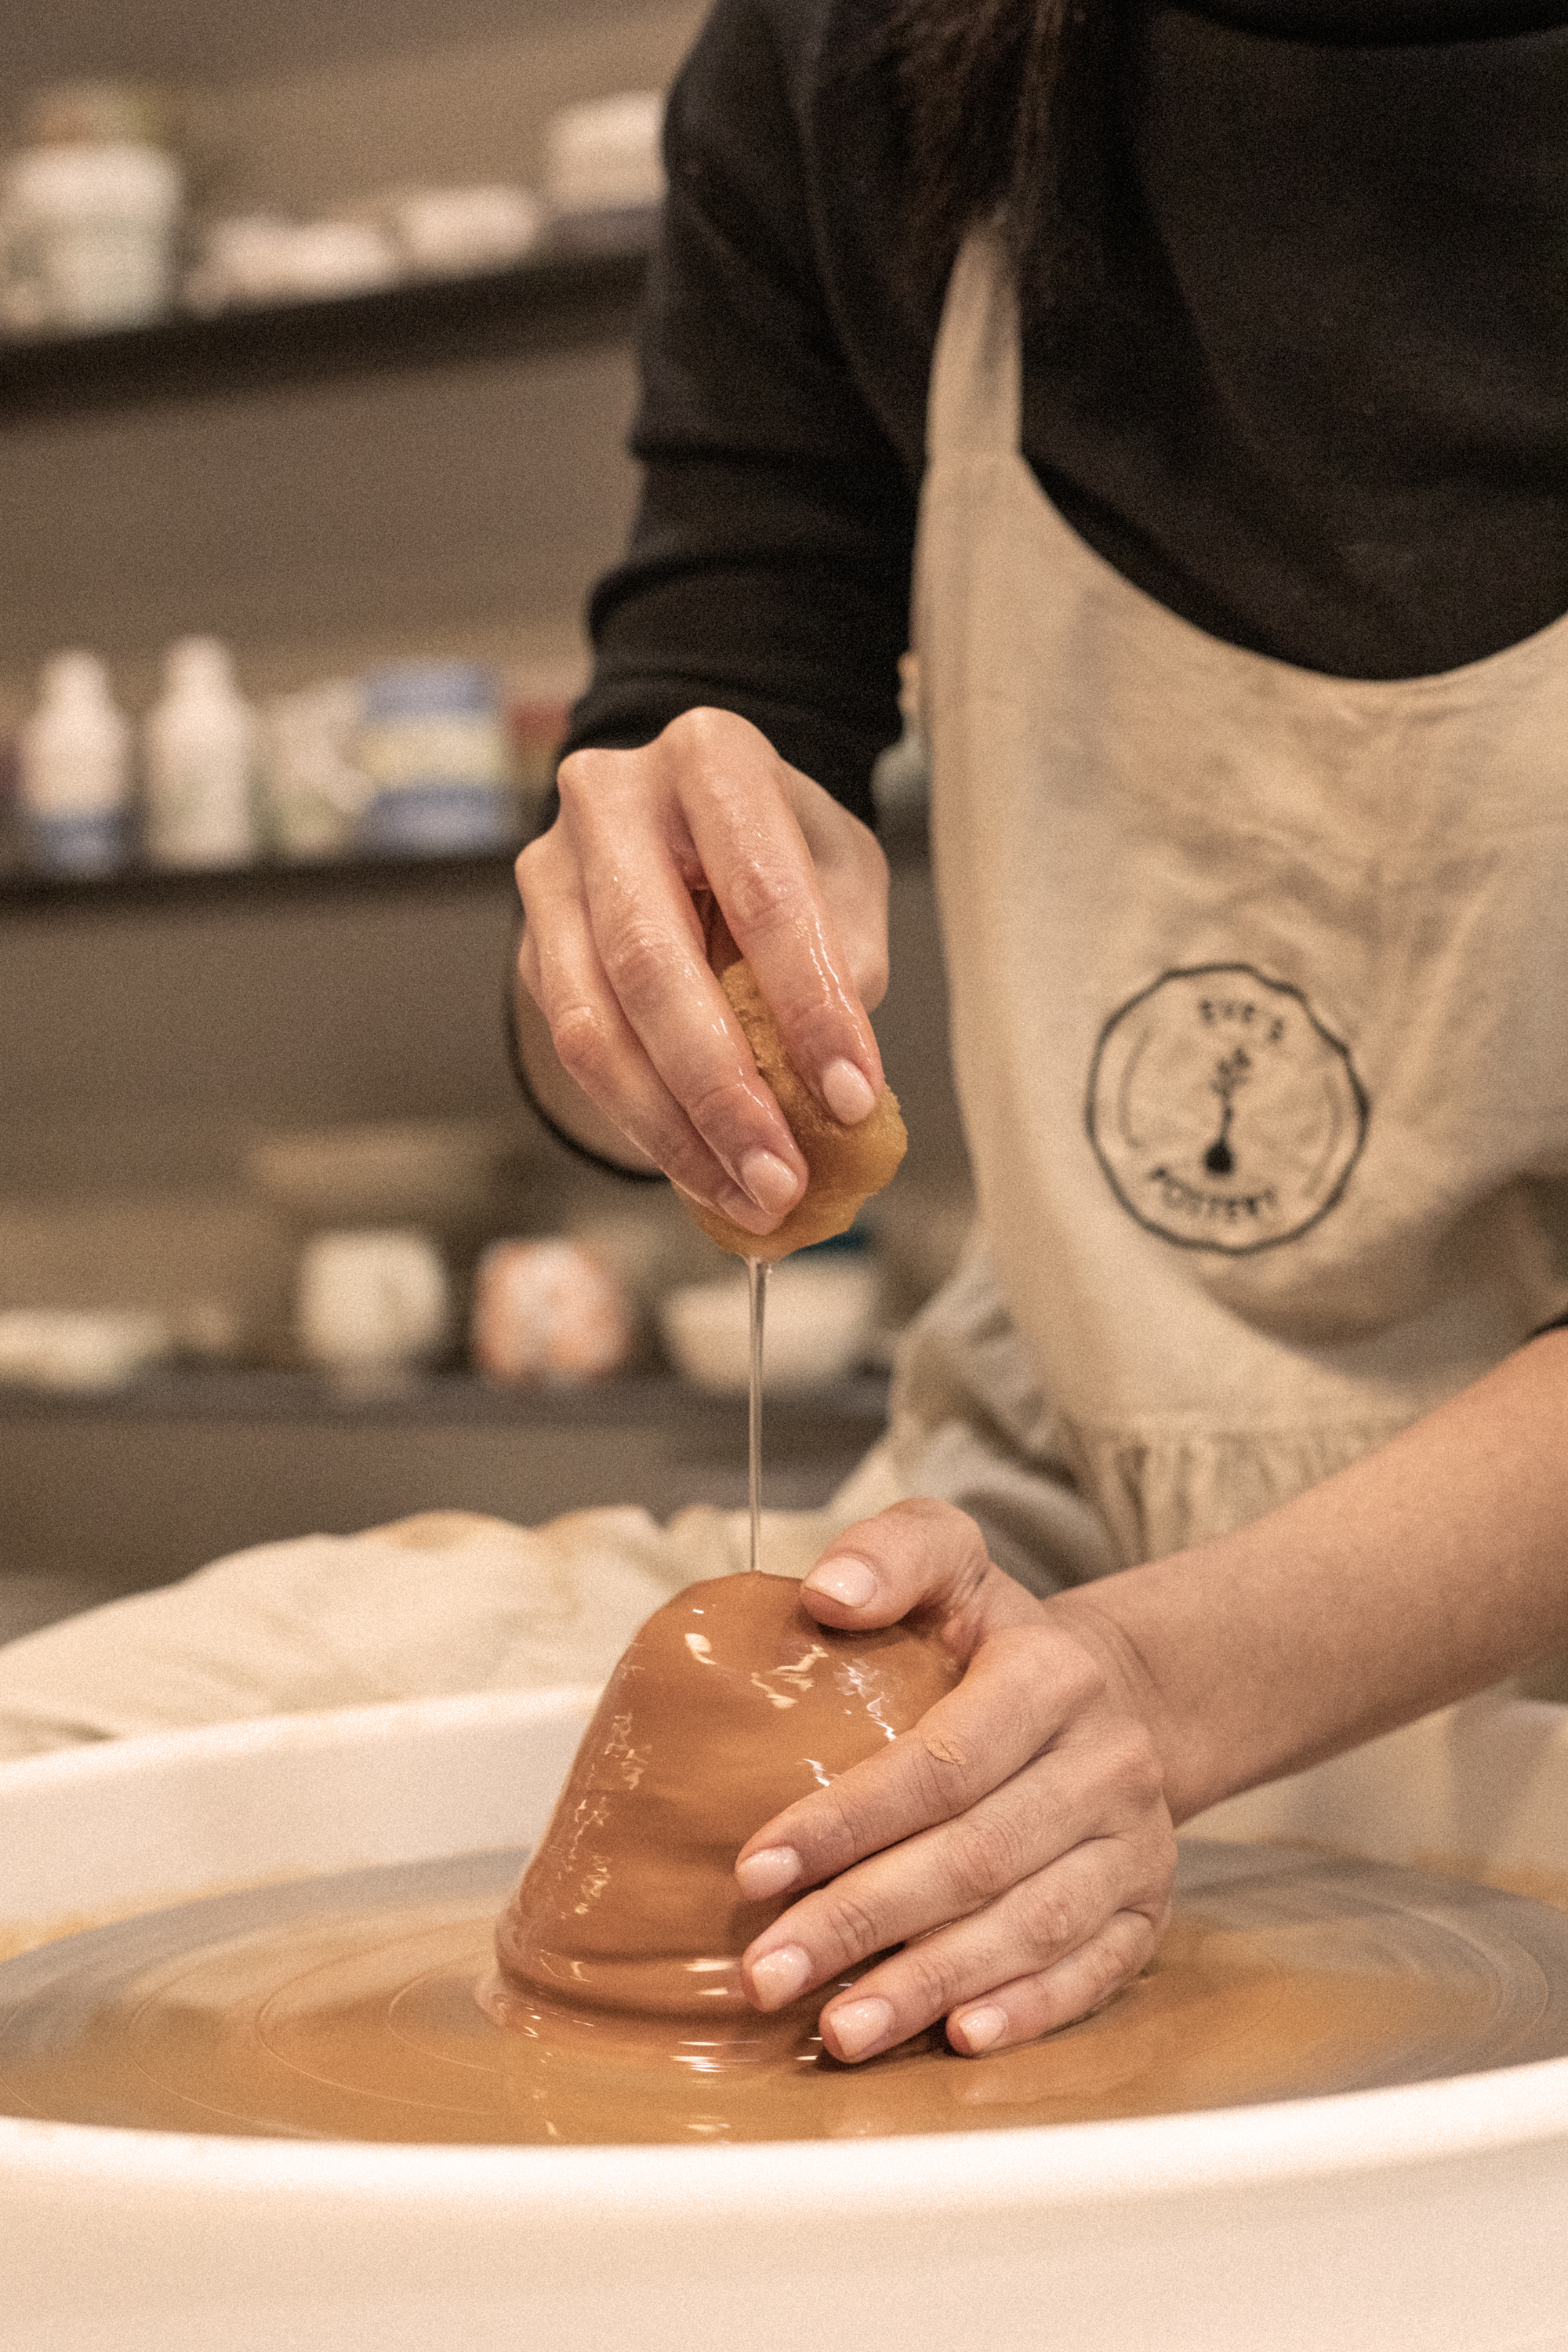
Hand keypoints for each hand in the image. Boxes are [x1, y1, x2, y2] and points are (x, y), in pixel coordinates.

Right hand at [514, 707, 889, 1236]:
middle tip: (782, 1180)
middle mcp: (609, 799)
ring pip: (593, 1025)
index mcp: (708, 756)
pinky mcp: (530, 943)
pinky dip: (643, 1125)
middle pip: (652, 963)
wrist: (694, 821)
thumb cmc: (782, 847)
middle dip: (723, 1091)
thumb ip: (844, 960)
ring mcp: (552, 871)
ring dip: (674, 1132)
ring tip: (748, 1200)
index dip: (809, 1003)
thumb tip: (828, 1093)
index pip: (761, 891)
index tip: (854, 1098)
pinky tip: (702, 1171)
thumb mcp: (841, 873)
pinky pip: (578, 1050)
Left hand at [734, 1501, 1176, 2060]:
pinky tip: (958, 2040)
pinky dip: (1029, 2011)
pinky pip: (1094, 1972)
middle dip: (863, 1923)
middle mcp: (1107, 1763)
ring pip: (1031, 1926)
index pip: (940, 1763)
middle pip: (976, 1858)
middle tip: (767, 1974)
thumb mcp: (953, 1562)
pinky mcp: (1149, 1908)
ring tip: (838, 2032)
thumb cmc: (999, 1642)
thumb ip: (893, 1553)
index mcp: (1051, 1677)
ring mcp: (1135, 1844)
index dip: (847, 1820)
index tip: (756, 1868)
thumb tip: (826, 1596)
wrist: (1118, 1694)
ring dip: (930, 1984)